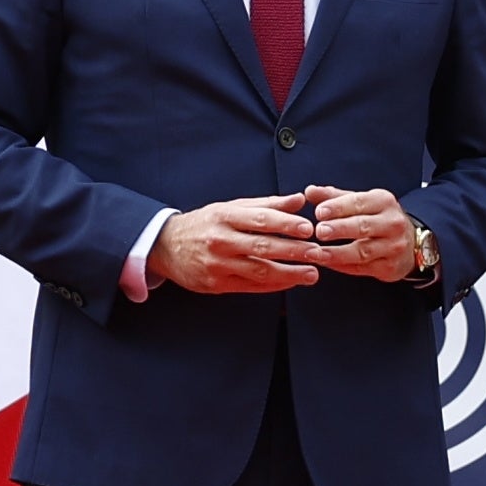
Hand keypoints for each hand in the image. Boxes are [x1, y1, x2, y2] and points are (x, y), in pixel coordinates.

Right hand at [154, 194, 324, 293]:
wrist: (166, 246)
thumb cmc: (205, 223)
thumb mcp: (230, 207)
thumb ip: (266, 205)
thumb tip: (298, 200)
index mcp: (225, 216)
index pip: (260, 219)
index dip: (286, 224)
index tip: (309, 228)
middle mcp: (221, 240)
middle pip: (263, 247)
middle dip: (294, 251)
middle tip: (319, 253)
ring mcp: (218, 265)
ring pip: (259, 271)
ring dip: (289, 273)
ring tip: (312, 274)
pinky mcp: (216, 284)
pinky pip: (250, 286)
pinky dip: (273, 285)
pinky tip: (291, 282)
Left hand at [294, 185, 418, 279]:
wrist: (411, 243)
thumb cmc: (378, 219)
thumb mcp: (362, 202)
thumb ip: (334, 197)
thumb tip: (309, 191)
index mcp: (384, 202)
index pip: (359, 202)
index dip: (338, 207)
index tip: (319, 211)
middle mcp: (392, 223)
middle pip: (363, 226)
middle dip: (340, 229)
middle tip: (319, 231)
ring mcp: (393, 247)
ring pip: (363, 251)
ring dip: (337, 253)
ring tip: (316, 253)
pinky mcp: (389, 267)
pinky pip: (362, 268)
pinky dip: (342, 266)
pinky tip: (326, 263)